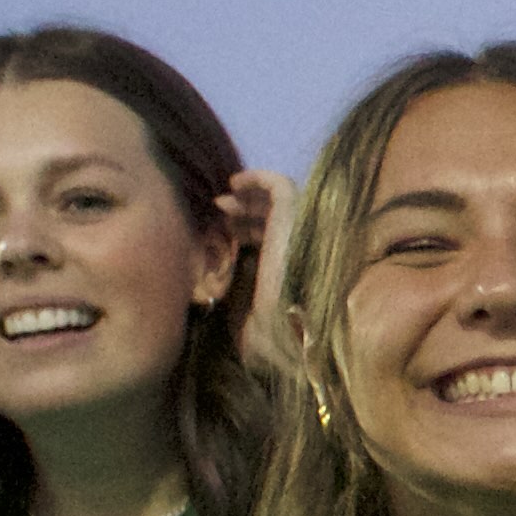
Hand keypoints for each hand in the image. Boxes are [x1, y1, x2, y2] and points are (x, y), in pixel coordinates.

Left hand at [222, 169, 300, 376]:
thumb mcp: (243, 312)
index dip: (245, 228)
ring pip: (277, 200)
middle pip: (273, 218)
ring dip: (248, 195)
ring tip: (223, 198)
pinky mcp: (296, 220)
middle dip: (244, 211)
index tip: (221, 227)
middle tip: (218, 208)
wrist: (284, 337)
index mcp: (288, 269)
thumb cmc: (264, 334)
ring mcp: (300, 232)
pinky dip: (260, 179)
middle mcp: (298, 248)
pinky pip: (280, 188)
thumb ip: (236, 292)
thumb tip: (215, 278)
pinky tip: (236, 182)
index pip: (270, 239)